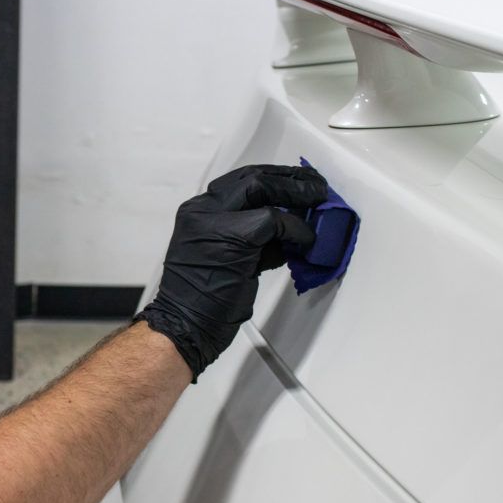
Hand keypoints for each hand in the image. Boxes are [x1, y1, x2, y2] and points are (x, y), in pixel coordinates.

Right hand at [135, 164, 327, 380]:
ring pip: (263, 188)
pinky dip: (297, 229)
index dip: (272, 177)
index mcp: (196, 213)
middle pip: (252, 177)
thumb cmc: (202, 300)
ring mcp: (214, 221)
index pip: (239, 182)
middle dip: (289, 177)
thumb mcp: (223, 255)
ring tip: (318, 202)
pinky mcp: (234, 237)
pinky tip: (307, 240)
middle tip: (314, 184)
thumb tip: (287, 226)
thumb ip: (250, 236)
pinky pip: (275, 221)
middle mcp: (202, 211)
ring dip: (297, 195)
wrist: (184, 325)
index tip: (295, 181)